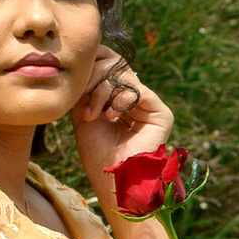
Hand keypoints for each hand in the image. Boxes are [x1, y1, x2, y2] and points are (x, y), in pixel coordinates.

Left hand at [73, 48, 172, 199]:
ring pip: (125, 75)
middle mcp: (136, 98)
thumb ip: (86, 86)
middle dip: (96, 75)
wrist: (110, 180)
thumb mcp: (82, 111)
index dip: (95, 62)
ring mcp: (149, 106)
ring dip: (103, 91)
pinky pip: (138, 90)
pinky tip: (110, 116)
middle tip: (83, 93)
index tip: (77, 80)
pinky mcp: (161, 114)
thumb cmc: (96, 153)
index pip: (110, 64)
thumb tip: (85, 58)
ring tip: (94, 113)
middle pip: (117, 64)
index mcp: (118, 97)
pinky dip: (119, 98)